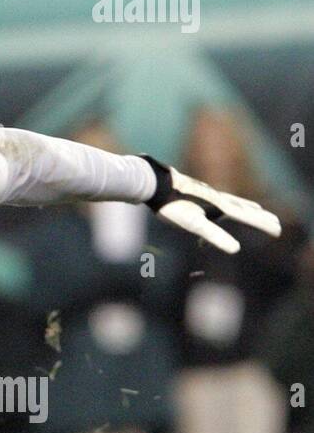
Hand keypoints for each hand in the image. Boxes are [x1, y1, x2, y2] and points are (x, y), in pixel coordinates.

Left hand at [141, 156, 281, 253]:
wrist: (153, 184)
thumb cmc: (172, 205)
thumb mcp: (193, 224)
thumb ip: (214, 236)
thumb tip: (236, 249)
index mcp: (219, 206)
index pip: (247, 217)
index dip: (263, 224)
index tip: (279, 229)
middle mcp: (216, 197)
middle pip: (243, 208)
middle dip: (260, 216)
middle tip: (274, 220)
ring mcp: (206, 193)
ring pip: (232, 201)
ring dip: (245, 207)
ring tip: (254, 208)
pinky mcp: (195, 191)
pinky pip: (218, 199)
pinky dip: (227, 204)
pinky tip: (219, 204)